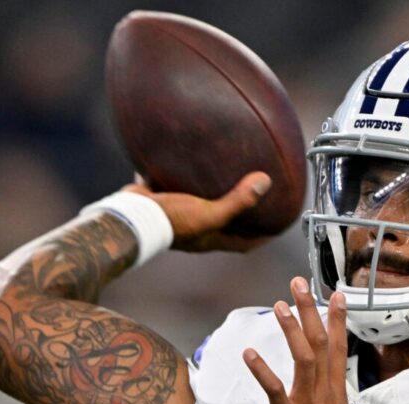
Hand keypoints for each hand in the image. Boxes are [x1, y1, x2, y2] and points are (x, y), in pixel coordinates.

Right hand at [124, 171, 273, 252]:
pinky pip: (176, 183)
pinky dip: (182, 173)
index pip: (244, 244)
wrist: (130, 216)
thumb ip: (237, 201)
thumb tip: (266, 182)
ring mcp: (177, 214)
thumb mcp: (209, 213)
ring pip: (201, 202)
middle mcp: (196, 229)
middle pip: (224, 224)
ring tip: (226, 173)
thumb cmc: (171, 220)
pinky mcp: (161, 198)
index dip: (262, 238)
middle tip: (257, 197)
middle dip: (241, 215)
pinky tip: (188, 154)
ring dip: (213, 192)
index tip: (278, 227)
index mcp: (210, 238)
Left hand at [244, 279, 356, 403]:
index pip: (339, 348)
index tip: (337, 295)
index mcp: (336, 392)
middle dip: (311, 311)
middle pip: (321, 343)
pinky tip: (249, 353)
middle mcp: (324, 392)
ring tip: (280, 306)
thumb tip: (330, 388)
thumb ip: (332, 400)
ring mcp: (307, 403)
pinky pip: (275, 389)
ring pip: (303, 358)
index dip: (338, 320)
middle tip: (300, 284)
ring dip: (291, 330)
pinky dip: (262, 370)